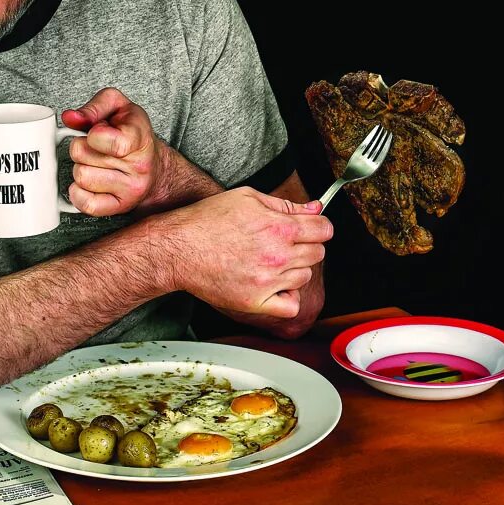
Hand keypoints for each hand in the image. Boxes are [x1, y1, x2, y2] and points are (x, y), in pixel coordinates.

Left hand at [61, 88, 161, 215]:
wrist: (155, 166)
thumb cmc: (133, 134)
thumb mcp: (119, 106)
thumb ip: (94, 106)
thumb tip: (71, 118)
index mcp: (139, 138)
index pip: (106, 140)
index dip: (92, 134)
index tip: (96, 133)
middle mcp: (139, 167)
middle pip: (82, 156)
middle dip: (81, 148)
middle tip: (95, 148)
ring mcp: (131, 190)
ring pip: (81, 177)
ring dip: (81, 168)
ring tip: (95, 163)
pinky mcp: (119, 208)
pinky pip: (85, 204)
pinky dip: (79, 192)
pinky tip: (89, 182)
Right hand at [158, 188, 331, 319]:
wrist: (178, 248)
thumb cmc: (208, 220)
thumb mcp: (247, 198)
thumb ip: (286, 204)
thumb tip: (315, 207)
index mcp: (279, 227)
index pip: (324, 229)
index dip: (318, 226)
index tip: (311, 228)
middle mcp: (278, 256)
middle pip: (318, 253)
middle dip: (306, 245)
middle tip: (283, 243)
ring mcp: (268, 281)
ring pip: (305, 277)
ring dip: (294, 269)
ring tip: (270, 262)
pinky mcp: (256, 302)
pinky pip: (291, 306)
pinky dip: (287, 297)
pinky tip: (274, 285)